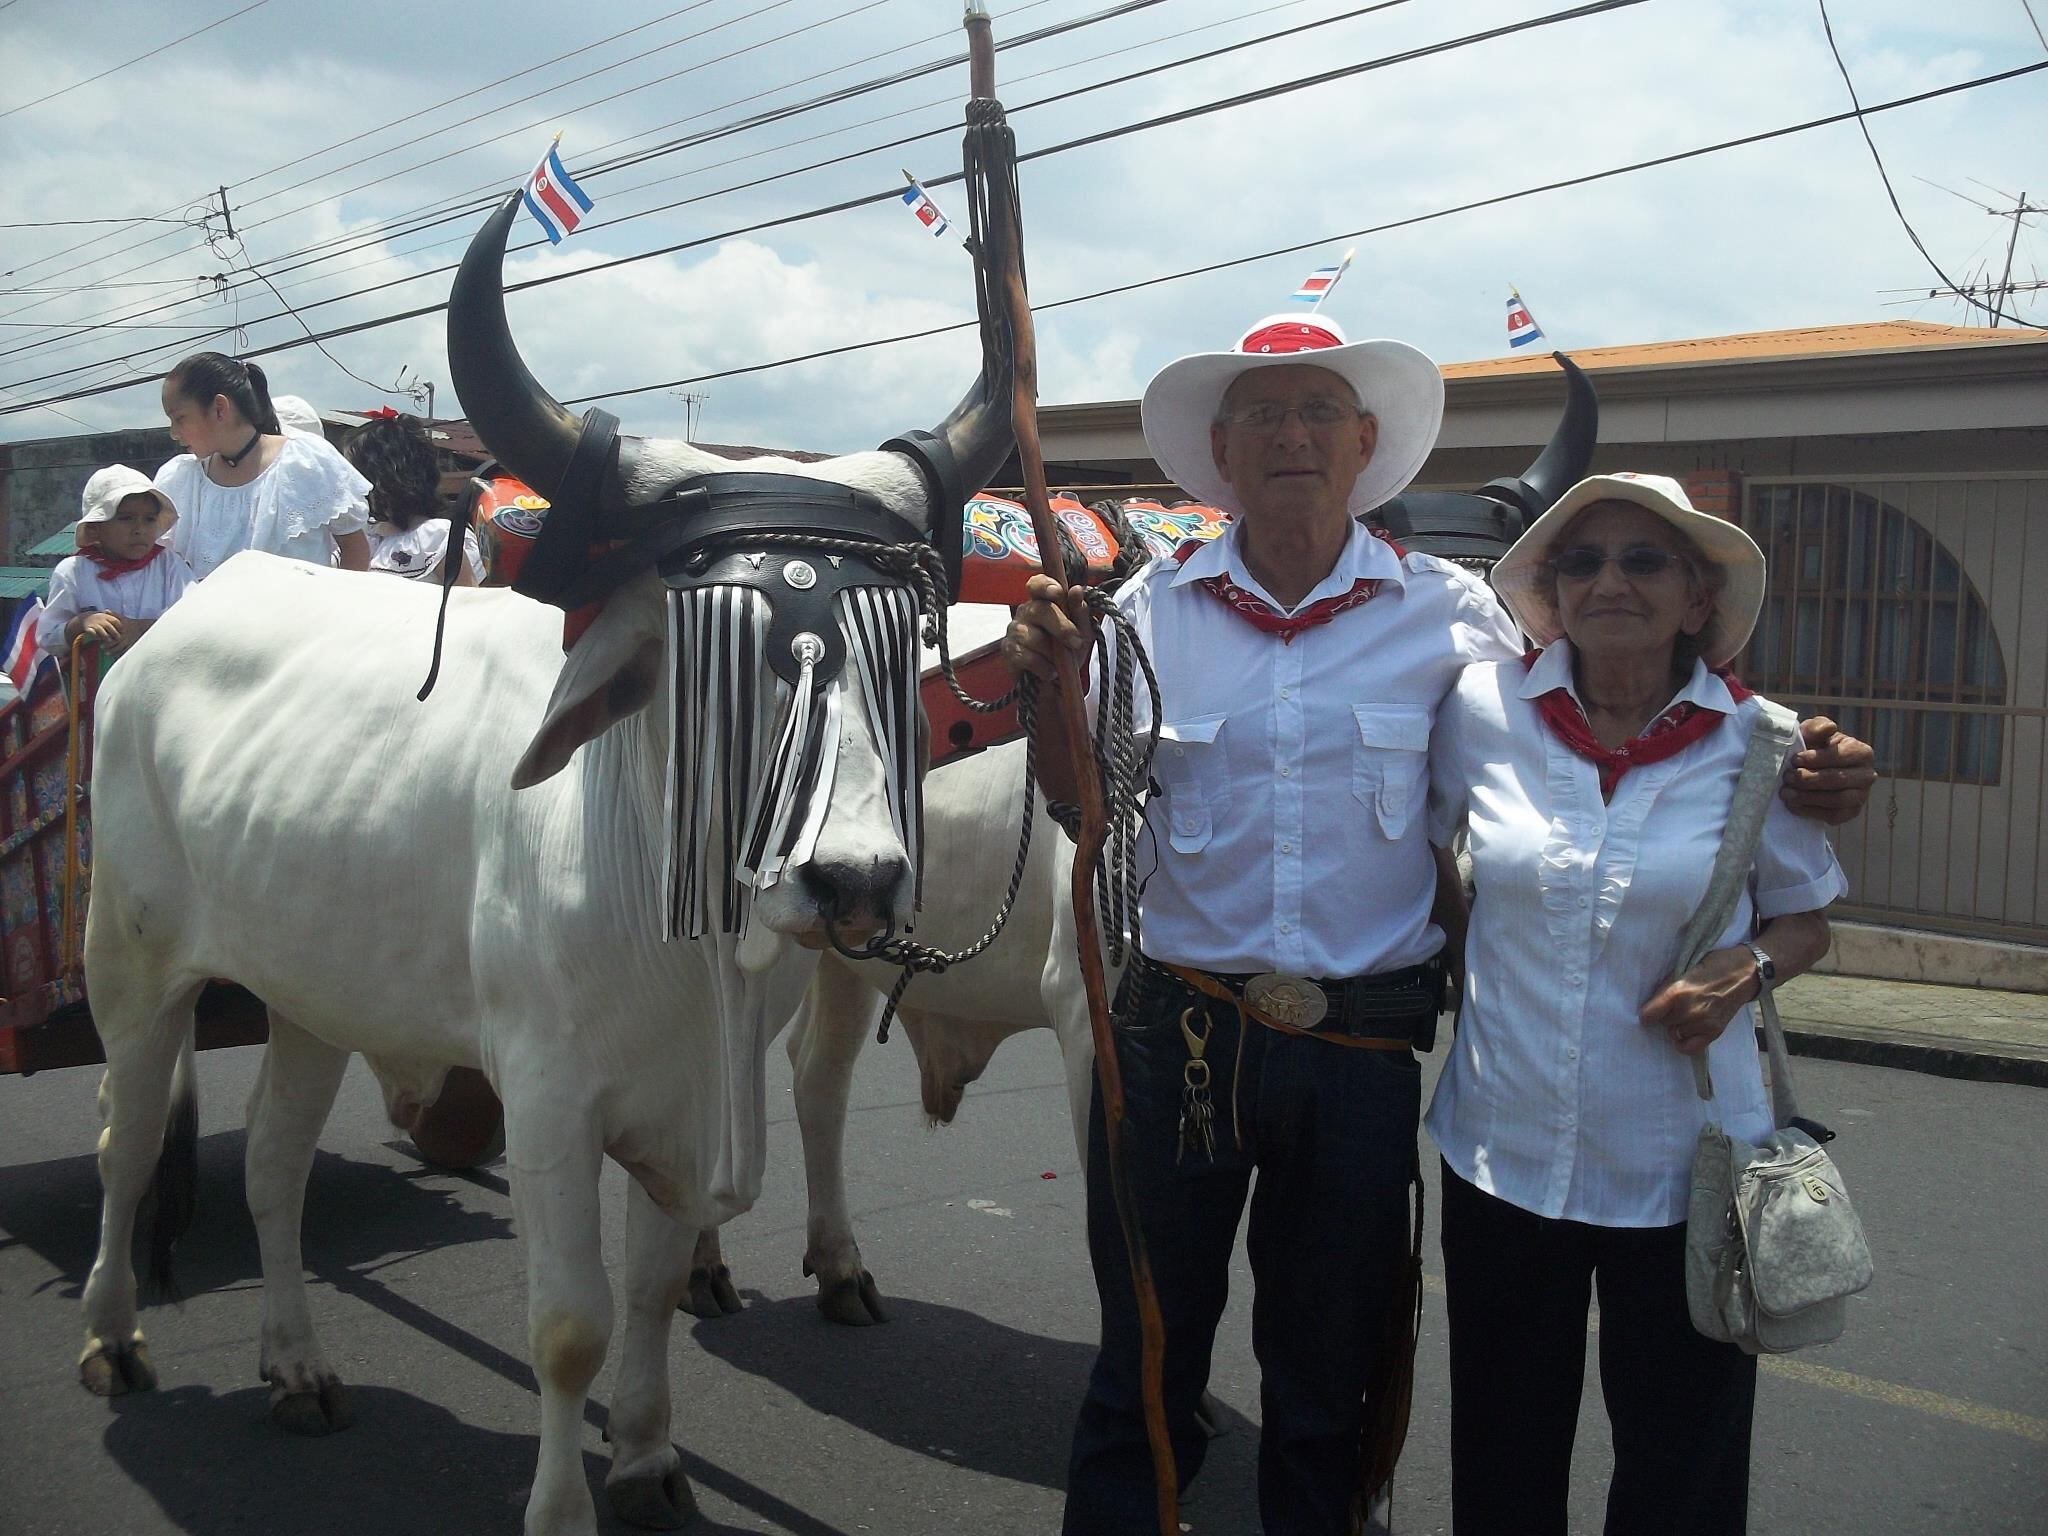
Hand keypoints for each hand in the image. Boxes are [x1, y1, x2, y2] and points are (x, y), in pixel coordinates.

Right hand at [81, 612, 127, 646]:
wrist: (85, 618)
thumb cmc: (101, 620)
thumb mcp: (109, 618)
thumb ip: (118, 621)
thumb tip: (129, 628)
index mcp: (107, 617)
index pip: (115, 621)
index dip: (120, 626)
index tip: (124, 632)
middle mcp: (100, 619)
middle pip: (108, 626)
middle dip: (113, 632)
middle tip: (119, 638)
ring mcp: (94, 623)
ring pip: (100, 629)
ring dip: (105, 635)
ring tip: (109, 641)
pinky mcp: (88, 628)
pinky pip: (91, 632)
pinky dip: (94, 635)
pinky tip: (98, 639)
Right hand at [1001, 574, 1093, 684]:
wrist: (1057, 685)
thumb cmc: (1068, 654)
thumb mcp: (1082, 633)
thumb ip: (1080, 613)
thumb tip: (1076, 590)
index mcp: (1043, 602)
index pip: (1037, 584)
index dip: (1044, 585)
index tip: (1057, 592)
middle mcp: (1026, 612)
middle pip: (1039, 610)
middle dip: (1061, 627)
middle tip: (1076, 643)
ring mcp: (1014, 631)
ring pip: (1034, 637)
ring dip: (1053, 654)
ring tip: (1060, 663)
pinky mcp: (1009, 651)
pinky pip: (1027, 657)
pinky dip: (1044, 667)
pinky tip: (1049, 671)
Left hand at [1639, 947, 1757, 1055]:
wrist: (1745, 973)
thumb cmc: (1714, 965)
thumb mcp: (1685, 968)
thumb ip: (1668, 987)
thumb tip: (1651, 1004)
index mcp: (1678, 992)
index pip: (1649, 1014)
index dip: (1647, 1013)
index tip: (1650, 1011)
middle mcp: (1689, 1011)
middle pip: (1663, 1023)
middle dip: (1666, 1015)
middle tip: (1676, 1005)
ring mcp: (1703, 1023)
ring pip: (1674, 1034)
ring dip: (1676, 1026)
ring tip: (1686, 1014)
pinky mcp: (1714, 1032)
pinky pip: (1689, 1048)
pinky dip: (1685, 1042)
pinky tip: (1688, 1032)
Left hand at [1783, 717, 1876, 824]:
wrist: (1814, 771)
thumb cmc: (1815, 748)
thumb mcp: (1814, 733)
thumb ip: (1818, 727)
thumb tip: (1828, 728)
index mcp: (1862, 752)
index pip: (1840, 756)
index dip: (1816, 759)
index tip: (1795, 760)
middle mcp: (1867, 775)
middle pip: (1838, 780)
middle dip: (1809, 780)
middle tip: (1787, 777)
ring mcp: (1861, 796)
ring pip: (1837, 800)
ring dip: (1808, 797)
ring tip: (1786, 793)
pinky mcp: (1851, 813)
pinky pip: (1834, 816)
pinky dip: (1811, 811)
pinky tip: (1793, 805)